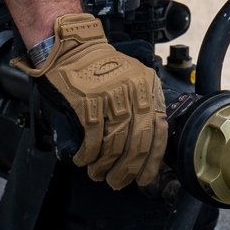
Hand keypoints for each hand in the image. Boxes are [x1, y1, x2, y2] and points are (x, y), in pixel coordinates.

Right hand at [19, 14, 166, 189]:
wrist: (71, 47)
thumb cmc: (99, 66)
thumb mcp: (131, 79)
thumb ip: (141, 107)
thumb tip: (143, 150)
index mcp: (148, 86)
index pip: (157, 130)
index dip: (151, 160)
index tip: (144, 177)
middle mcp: (134, 91)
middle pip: (136, 142)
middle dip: (127, 169)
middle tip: (118, 182)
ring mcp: (111, 96)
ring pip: (114, 143)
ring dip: (105, 165)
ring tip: (99, 173)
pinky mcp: (88, 101)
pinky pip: (93, 138)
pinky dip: (88, 154)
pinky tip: (84, 160)